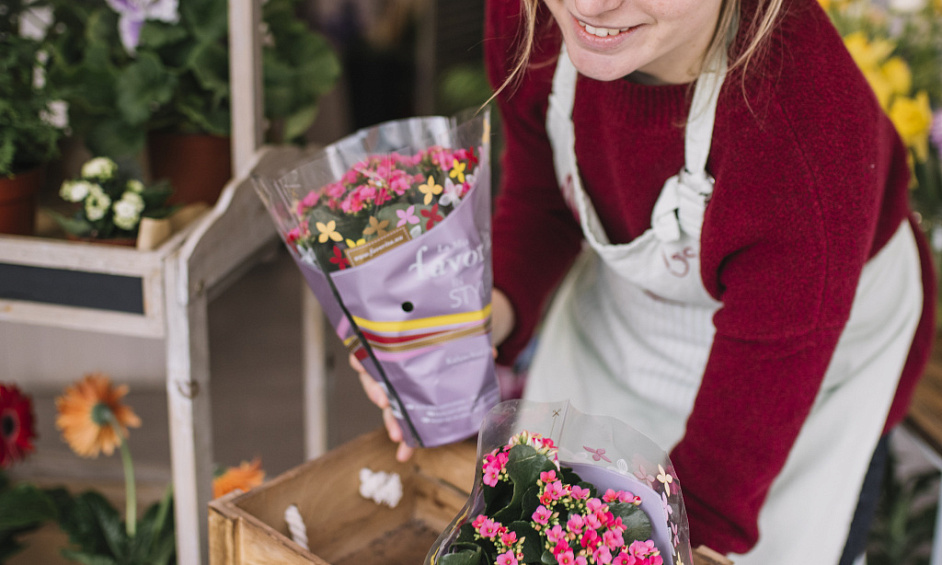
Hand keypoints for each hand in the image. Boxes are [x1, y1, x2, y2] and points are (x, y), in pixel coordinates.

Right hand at [352, 289, 514, 462]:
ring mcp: (401, 385)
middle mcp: (394, 363)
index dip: (365, 357)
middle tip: (385, 403)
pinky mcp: (413, 402)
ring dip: (391, 421)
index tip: (364, 365)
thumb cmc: (449, 329)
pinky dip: (406, 439)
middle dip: (378, 393)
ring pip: (388, 403)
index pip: (371, 346)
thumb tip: (490, 353)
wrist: (459, 337)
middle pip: (375, 378)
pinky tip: (406, 452)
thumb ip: (469, 340)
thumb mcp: (457, 330)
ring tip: (399, 437)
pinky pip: (405, 421)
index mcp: (397, 341)